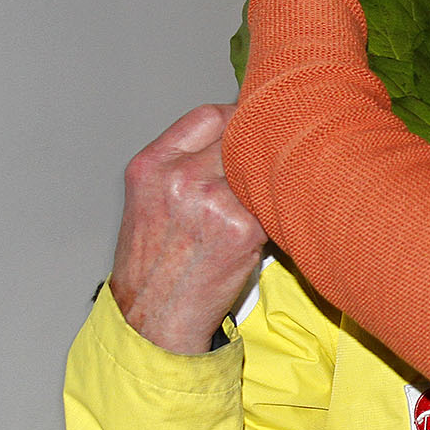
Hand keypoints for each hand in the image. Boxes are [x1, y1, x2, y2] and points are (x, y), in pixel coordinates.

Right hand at [107, 104, 267, 353]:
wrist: (156, 314)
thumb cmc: (155, 262)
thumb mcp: (150, 199)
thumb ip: (183, 163)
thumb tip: (237, 134)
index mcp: (152, 164)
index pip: (210, 116)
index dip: (238, 120)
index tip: (254, 130)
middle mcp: (179, 177)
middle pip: (242, 137)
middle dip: (259, 151)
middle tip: (271, 165)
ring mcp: (212, 201)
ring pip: (262, 169)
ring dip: (271, 182)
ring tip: (267, 200)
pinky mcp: (242, 228)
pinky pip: (275, 204)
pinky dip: (278, 213)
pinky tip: (268, 226)